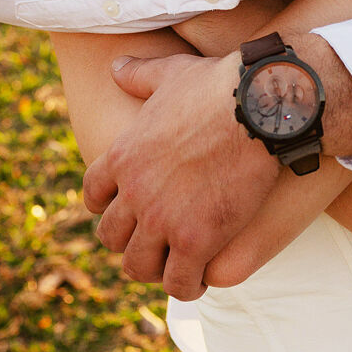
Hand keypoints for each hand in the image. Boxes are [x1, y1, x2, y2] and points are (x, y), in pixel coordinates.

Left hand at [82, 51, 278, 299]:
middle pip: (111, 238)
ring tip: (177, 266)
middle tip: (156, 241)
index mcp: (122, 155)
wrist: (258, 105)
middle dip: (131, 241)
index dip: (109, 206)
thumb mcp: (170, 73)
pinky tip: (202, 279)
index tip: (129, 210)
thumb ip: (138, 75)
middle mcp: (134, 192)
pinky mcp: (197, 240)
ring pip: (139, 266)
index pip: (93, 196)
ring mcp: (162, 219)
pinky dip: (188, 286)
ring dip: (156, 269)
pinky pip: (179, 282)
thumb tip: (115, 65)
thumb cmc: (218, 85)